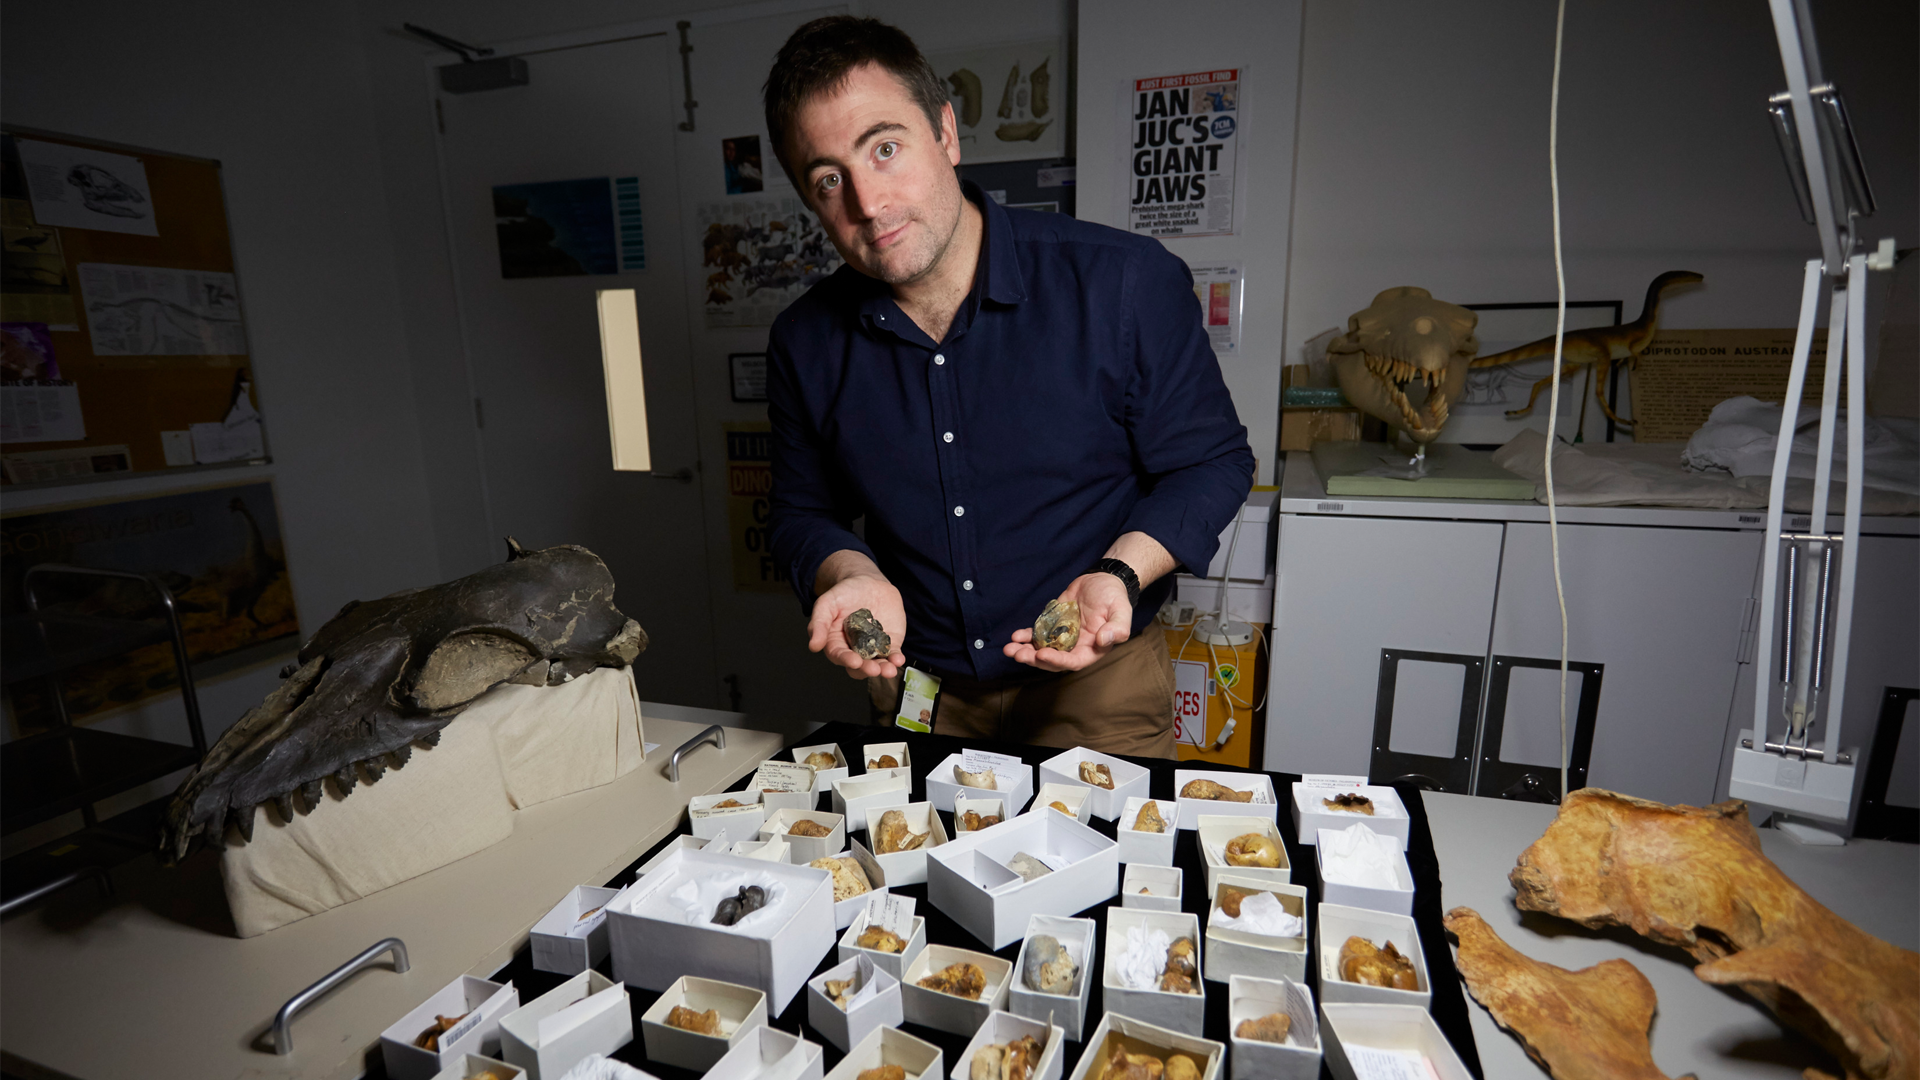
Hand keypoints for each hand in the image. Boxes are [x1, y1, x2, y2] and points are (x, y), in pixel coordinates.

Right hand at [807, 556, 907, 679]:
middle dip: (866, 669)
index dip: (846, 660)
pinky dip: (896, 659)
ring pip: (877, 664)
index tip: (854, 661)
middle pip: (859, 666)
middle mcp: (854, 649)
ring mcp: (873, 647)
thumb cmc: (845, 593)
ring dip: (884, 669)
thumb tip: (813, 646)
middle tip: (873, 669)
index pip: (839, 655)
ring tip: (889, 670)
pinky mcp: (889, 643)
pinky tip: (898, 659)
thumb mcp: (827, 603)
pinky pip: (893, 654)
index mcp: (836, 642)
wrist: (868, 582)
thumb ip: (819, 623)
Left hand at [1004, 571, 1132, 671]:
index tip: (1042, 655)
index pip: (1073, 662)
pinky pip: (1037, 634)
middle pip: (1052, 660)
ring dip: (1025, 651)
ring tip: (1009, 649)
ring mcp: (1062, 636)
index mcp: (1092, 648)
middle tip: (1018, 654)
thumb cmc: (1114, 596)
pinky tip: (1015, 636)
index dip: (1057, 661)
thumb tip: (1104, 640)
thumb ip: (1118, 627)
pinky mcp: (1053, 624)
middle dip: (1034, 659)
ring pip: (1041, 649)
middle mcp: (1075, 647)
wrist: (1102, 579)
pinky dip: (1026, 637)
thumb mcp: (1121, 609)